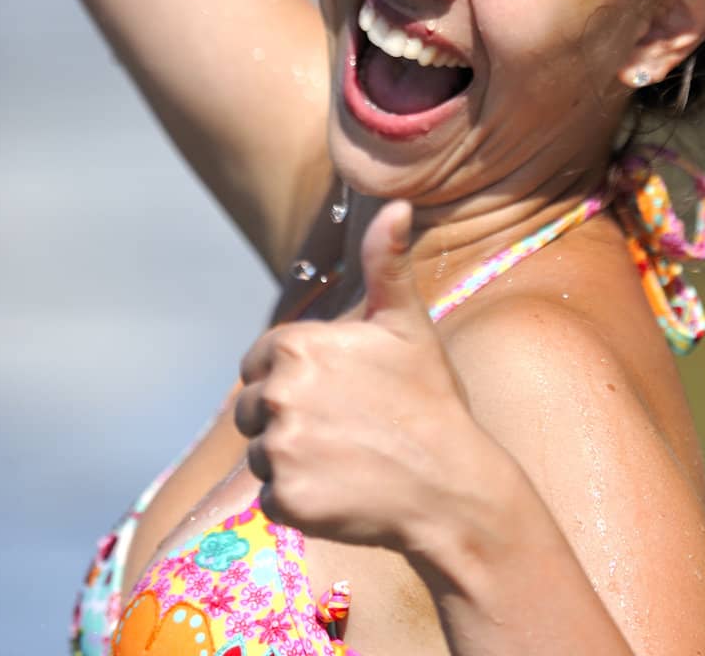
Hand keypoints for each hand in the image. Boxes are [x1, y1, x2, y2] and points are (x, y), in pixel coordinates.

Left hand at [235, 200, 485, 557]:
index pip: (260, 362)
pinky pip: (271, 497)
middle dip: (288, 417)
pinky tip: (341, 488)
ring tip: (346, 456)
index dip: (294, 375)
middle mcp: (279, 395)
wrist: (451, 484)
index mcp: (298, 346)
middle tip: (345, 425)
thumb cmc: (428, 397)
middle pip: (253, 409)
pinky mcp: (284, 500)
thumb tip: (396, 203)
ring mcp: (280, 450)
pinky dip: (299, 498)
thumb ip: (387, 261)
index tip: (337, 389)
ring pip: (261, 453)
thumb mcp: (408, 323)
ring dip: (293, 458)